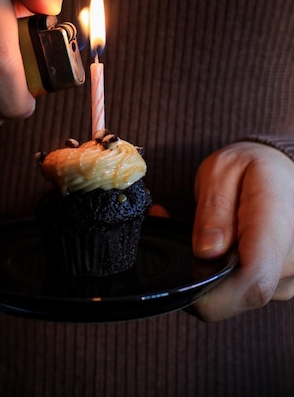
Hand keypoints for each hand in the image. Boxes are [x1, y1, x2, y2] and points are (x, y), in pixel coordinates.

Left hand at [191, 141, 293, 320]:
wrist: (282, 173)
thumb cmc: (253, 167)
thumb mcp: (223, 170)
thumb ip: (214, 209)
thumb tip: (207, 252)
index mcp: (279, 222)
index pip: (255, 279)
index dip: (213, 287)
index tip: (188, 263)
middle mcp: (292, 257)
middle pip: (239, 293)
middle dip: (201, 270)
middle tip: (181, 232)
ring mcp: (289, 276)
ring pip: (237, 296)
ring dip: (209, 270)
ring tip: (203, 233)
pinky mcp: (279, 284)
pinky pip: (242, 292)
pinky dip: (221, 273)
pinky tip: (216, 246)